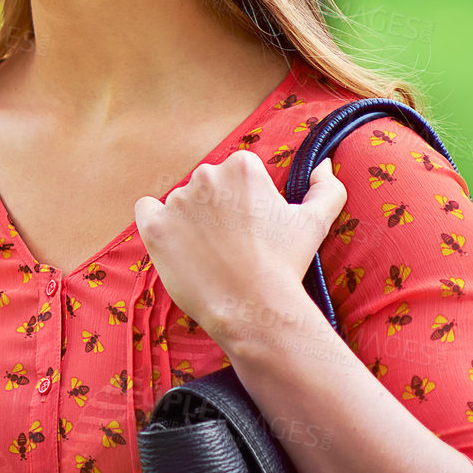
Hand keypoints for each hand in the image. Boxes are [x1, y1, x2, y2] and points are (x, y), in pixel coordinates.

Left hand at [131, 149, 346, 344]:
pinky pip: (146, 210)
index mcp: (242, 166)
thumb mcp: (316, 221)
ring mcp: (177, 201)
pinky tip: (174, 240)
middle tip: (233, 242)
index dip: (245, 201)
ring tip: (210, 252)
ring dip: (191, 219)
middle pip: (207, 186)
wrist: (254, 308)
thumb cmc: (286, 265)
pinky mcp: (156, 227)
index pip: (235, 174)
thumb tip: (322, 165)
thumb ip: (326, 187)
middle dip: (217, 208)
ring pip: (180, 201)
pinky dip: (156, 220)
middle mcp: (207, 175)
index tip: (252, 226)